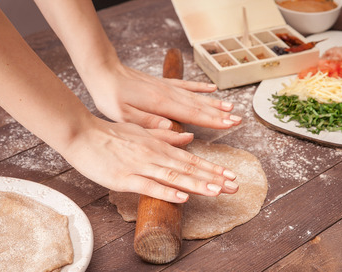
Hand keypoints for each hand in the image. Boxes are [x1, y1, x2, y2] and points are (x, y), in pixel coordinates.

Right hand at [62, 116, 238, 202]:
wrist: (82, 134)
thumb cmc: (110, 134)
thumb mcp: (141, 130)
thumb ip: (166, 135)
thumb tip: (189, 137)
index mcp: (159, 145)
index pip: (191, 158)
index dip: (212, 168)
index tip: (230, 176)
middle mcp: (154, 155)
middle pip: (189, 168)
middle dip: (213, 178)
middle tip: (234, 186)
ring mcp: (140, 166)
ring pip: (174, 176)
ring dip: (197, 184)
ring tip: (217, 191)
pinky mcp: (124, 178)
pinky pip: (149, 186)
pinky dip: (167, 191)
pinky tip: (183, 197)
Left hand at [82, 63, 241, 129]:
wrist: (103, 71)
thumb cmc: (111, 96)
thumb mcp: (125, 116)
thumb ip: (150, 123)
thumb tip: (175, 129)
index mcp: (161, 104)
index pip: (193, 114)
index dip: (213, 120)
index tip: (229, 124)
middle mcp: (168, 94)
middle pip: (199, 105)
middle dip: (220, 113)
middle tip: (238, 119)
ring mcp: (167, 87)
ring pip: (196, 96)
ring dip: (214, 102)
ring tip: (231, 107)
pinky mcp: (162, 83)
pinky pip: (185, 85)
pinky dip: (200, 88)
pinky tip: (211, 89)